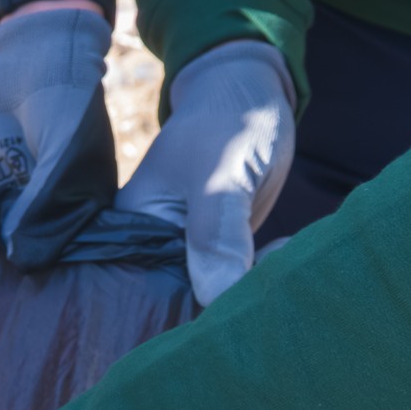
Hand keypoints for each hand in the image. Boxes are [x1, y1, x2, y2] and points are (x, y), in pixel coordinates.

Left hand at [0, 0, 114, 268]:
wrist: (34, 59)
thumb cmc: (64, 104)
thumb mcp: (63, 155)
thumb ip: (44, 203)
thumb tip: (20, 254)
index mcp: (88, 197)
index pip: (72, 241)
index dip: (54, 257)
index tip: (38, 280)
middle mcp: (58, 199)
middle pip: (37, 238)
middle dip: (22, 252)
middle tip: (5, 278)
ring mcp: (27, 189)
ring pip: (10, 225)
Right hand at [118, 41, 296, 306]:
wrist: (250, 94)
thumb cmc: (226, 121)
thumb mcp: (220, 172)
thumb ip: (215, 233)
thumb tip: (214, 298)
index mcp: (129, 231)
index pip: (144, 294)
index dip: (180, 313)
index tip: (224, 315)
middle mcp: (150, 249)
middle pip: (176, 303)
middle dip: (217, 307)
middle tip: (263, 294)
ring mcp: (184, 253)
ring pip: (209, 296)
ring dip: (244, 292)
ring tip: (279, 263)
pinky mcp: (214, 253)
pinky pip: (232, 282)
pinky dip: (258, 277)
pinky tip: (281, 253)